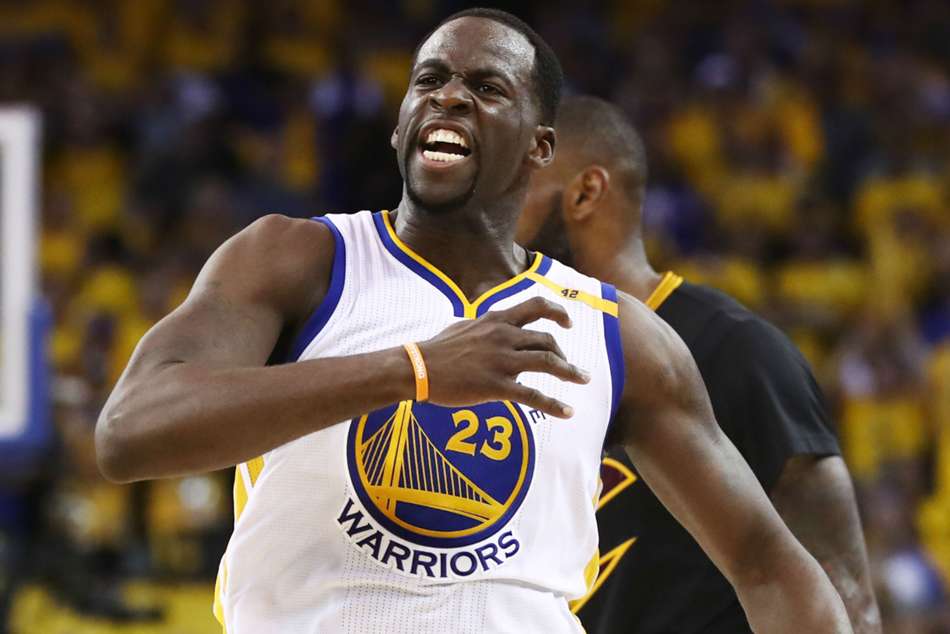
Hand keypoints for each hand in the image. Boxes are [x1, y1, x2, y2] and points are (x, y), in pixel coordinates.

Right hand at [417, 297, 589, 417]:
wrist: (417, 368)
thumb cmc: (437, 349)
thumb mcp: (465, 326)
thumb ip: (486, 326)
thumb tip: (497, 326)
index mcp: (496, 320)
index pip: (535, 307)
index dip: (557, 312)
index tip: (568, 321)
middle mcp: (503, 336)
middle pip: (547, 339)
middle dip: (563, 353)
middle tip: (571, 367)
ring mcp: (501, 361)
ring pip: (547, 362)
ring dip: (570, 372)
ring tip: (584, 380)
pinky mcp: (496, 386)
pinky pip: (534, 395)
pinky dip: (555, 404)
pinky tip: (567, 412)